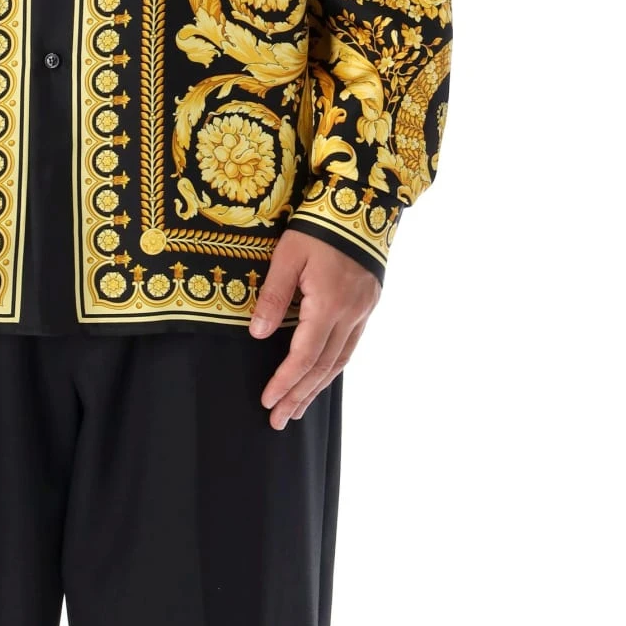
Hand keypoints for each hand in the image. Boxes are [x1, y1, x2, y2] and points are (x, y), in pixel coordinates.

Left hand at [249, 226, 380, 428]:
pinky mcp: (368, 305)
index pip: (303, 356)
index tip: (267, 401)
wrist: (360, 204)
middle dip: (300, 396)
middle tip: (279, 420)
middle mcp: (350, 315)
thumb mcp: (287, 257)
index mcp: (328, 305)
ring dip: (317, 388)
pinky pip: (350, 347)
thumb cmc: (317, 228)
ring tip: (298, 409)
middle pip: (323, 368)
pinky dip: (333, 368)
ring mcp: (362, 312)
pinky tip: (322, 377)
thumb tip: (258, 335)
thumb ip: (273, 297)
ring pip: (340, 361)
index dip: (285, 382)